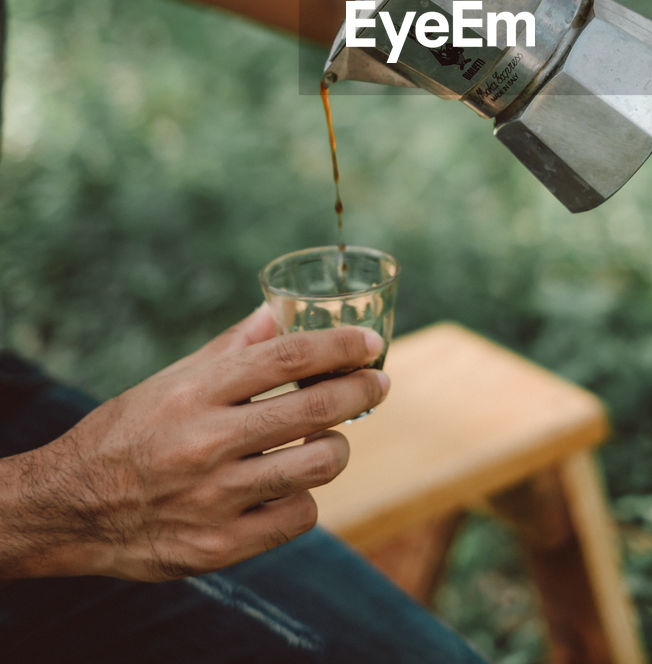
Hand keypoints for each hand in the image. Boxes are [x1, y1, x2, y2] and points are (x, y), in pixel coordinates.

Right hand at [13, 308, 387, 581]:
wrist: (71, 508)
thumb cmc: (129, 432)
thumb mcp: (173, 379)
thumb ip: (232, 347)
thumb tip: (278, 310)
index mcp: (197, 392)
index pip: (287, 357)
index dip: (339, 346)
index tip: (370, 344)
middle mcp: (207, 442)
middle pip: (315, 408)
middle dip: (361, 390)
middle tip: (377, 384)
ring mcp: (215, 498)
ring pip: (319, 464)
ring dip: (336, 446)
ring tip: (327, 438)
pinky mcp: (220, 545)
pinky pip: (299, 516)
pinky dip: (304, 496)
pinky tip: (290, 483)